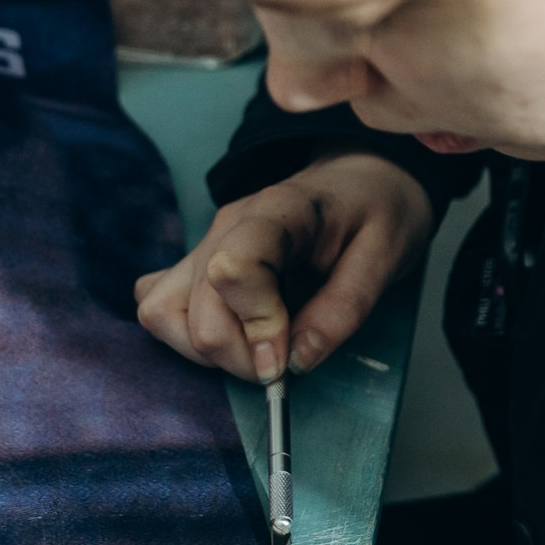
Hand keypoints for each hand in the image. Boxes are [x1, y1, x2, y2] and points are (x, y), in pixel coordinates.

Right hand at [134, 151, 432, 382]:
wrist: (358, 180)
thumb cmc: (376, 214)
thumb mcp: (385, 258)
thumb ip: (344, 310)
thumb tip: (295, 362)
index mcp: (277, 213)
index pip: (232, 269)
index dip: (258, 326)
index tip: (287, 358)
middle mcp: (226, 226)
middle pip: (198, 312)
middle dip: (241, 358)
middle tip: (284, 365)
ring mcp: (204, 245)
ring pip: (161, 313)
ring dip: (206, 351)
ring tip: (256, 352)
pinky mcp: (193, 264)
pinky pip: (158, 305)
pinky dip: (183, 335)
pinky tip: (232, 333)